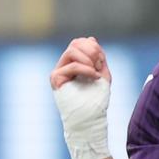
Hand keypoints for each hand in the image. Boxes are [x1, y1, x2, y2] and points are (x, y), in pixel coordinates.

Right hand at [51, 37, 111, 158]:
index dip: (94, 47)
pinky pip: (71, 65)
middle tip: (99, 65)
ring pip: (72, 51)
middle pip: (75, 43)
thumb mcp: (102, 75)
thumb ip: (98, 58)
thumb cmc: (97, 101)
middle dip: (91, 50)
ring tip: (96, 72)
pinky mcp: (56, 79)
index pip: (80, 43)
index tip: (102, 62)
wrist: (89, 120)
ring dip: (89, 59)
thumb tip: (91, 38)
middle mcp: (64, 66)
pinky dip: (86, 69)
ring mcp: (59, 72)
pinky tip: (94, 77)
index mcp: (75, 64)